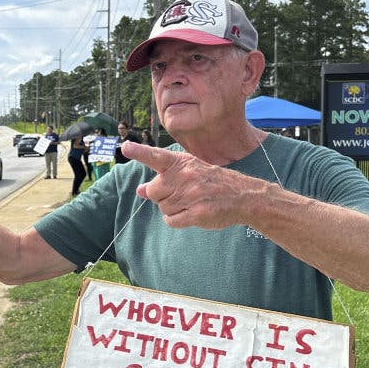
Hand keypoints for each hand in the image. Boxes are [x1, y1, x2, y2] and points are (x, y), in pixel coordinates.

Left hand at [121, 141, 267, 229]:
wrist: (244, 196)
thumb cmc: (212, 182)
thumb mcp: (189, 173)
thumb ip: (164, 179)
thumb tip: (140, 190)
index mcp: (183, 163)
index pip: (156, 156)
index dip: (139, 152)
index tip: (124, 147)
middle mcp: (186, 176)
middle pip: (154, 191)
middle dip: (161, 196)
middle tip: (179, 194)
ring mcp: (192, 195)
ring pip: (163, 208)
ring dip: (172, 209)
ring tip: (190, 202)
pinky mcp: (197, 213)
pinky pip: (171, 221)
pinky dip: (176, 220)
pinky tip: (189, 214)